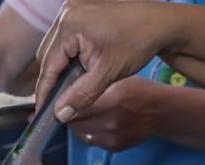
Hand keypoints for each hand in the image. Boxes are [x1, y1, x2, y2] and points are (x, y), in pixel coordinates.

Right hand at [35, 1, 174, 121]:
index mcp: (71, 25)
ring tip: (72, 82)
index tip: (43, 111)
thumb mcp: (107, 74)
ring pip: (54, 47)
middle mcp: (67, 12)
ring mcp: (72, 8)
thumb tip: (59, 114)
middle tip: (59, 100)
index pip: (49, 65)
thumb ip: (81, 95)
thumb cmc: (138, 43)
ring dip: (59, 66)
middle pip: (47, 55)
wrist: (161, 23)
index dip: (45, 91)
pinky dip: (67, 54)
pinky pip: (63, 37)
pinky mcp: (79, 9)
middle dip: (52, 78)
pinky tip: (78, 65)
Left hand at [67, 77, 161, 151]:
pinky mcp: (113, 146)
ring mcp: (112, 137)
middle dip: (70, 114)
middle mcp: (111, 121)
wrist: (160, 111)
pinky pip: (90, 140)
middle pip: (74, 122)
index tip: (65, 100)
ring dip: (78, 124)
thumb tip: (67, 92)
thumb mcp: (117, 79)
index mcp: (112, 100)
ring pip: (79, 133)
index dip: (66, 103)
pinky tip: (97, 122)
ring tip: (86, 114)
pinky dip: (89, 132)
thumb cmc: (138, 91)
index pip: (74, 107)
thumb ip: (93, 87)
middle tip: (74, 106)